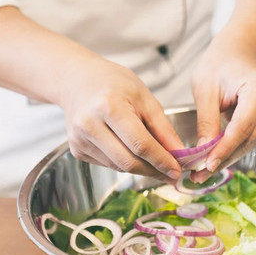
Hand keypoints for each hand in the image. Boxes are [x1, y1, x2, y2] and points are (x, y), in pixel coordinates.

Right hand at [58, 56, 183, 181]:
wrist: (78, 80)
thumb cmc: (114, 84)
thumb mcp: (145, 98)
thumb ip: (163, 128)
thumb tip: (179, 153)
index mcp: (109, 106)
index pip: (140, 144)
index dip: (161, 161)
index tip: (177, 170)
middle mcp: (89, 125)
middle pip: (128, 161)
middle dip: (153, 171)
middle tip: (171, 174)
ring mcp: (79, 139)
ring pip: (118, 167)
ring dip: (141, 169)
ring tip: (156, 163)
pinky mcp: (76, 150)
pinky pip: (108, 164)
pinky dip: (124, 163)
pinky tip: (131, 153)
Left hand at [190, 34, 255, 182]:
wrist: (236, 54)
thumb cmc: (219, 64)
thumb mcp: (205, 88)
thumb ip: (207, 120)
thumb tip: (203, 152)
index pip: (242, 127)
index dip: (224, 149)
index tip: (206, 166)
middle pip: (248, 139)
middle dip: (223, 159)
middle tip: (199, 176)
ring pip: (250, 143)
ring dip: (226, 158)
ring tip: (202, 172)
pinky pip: (250, 139)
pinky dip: (232, 149)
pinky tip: (214, 159)